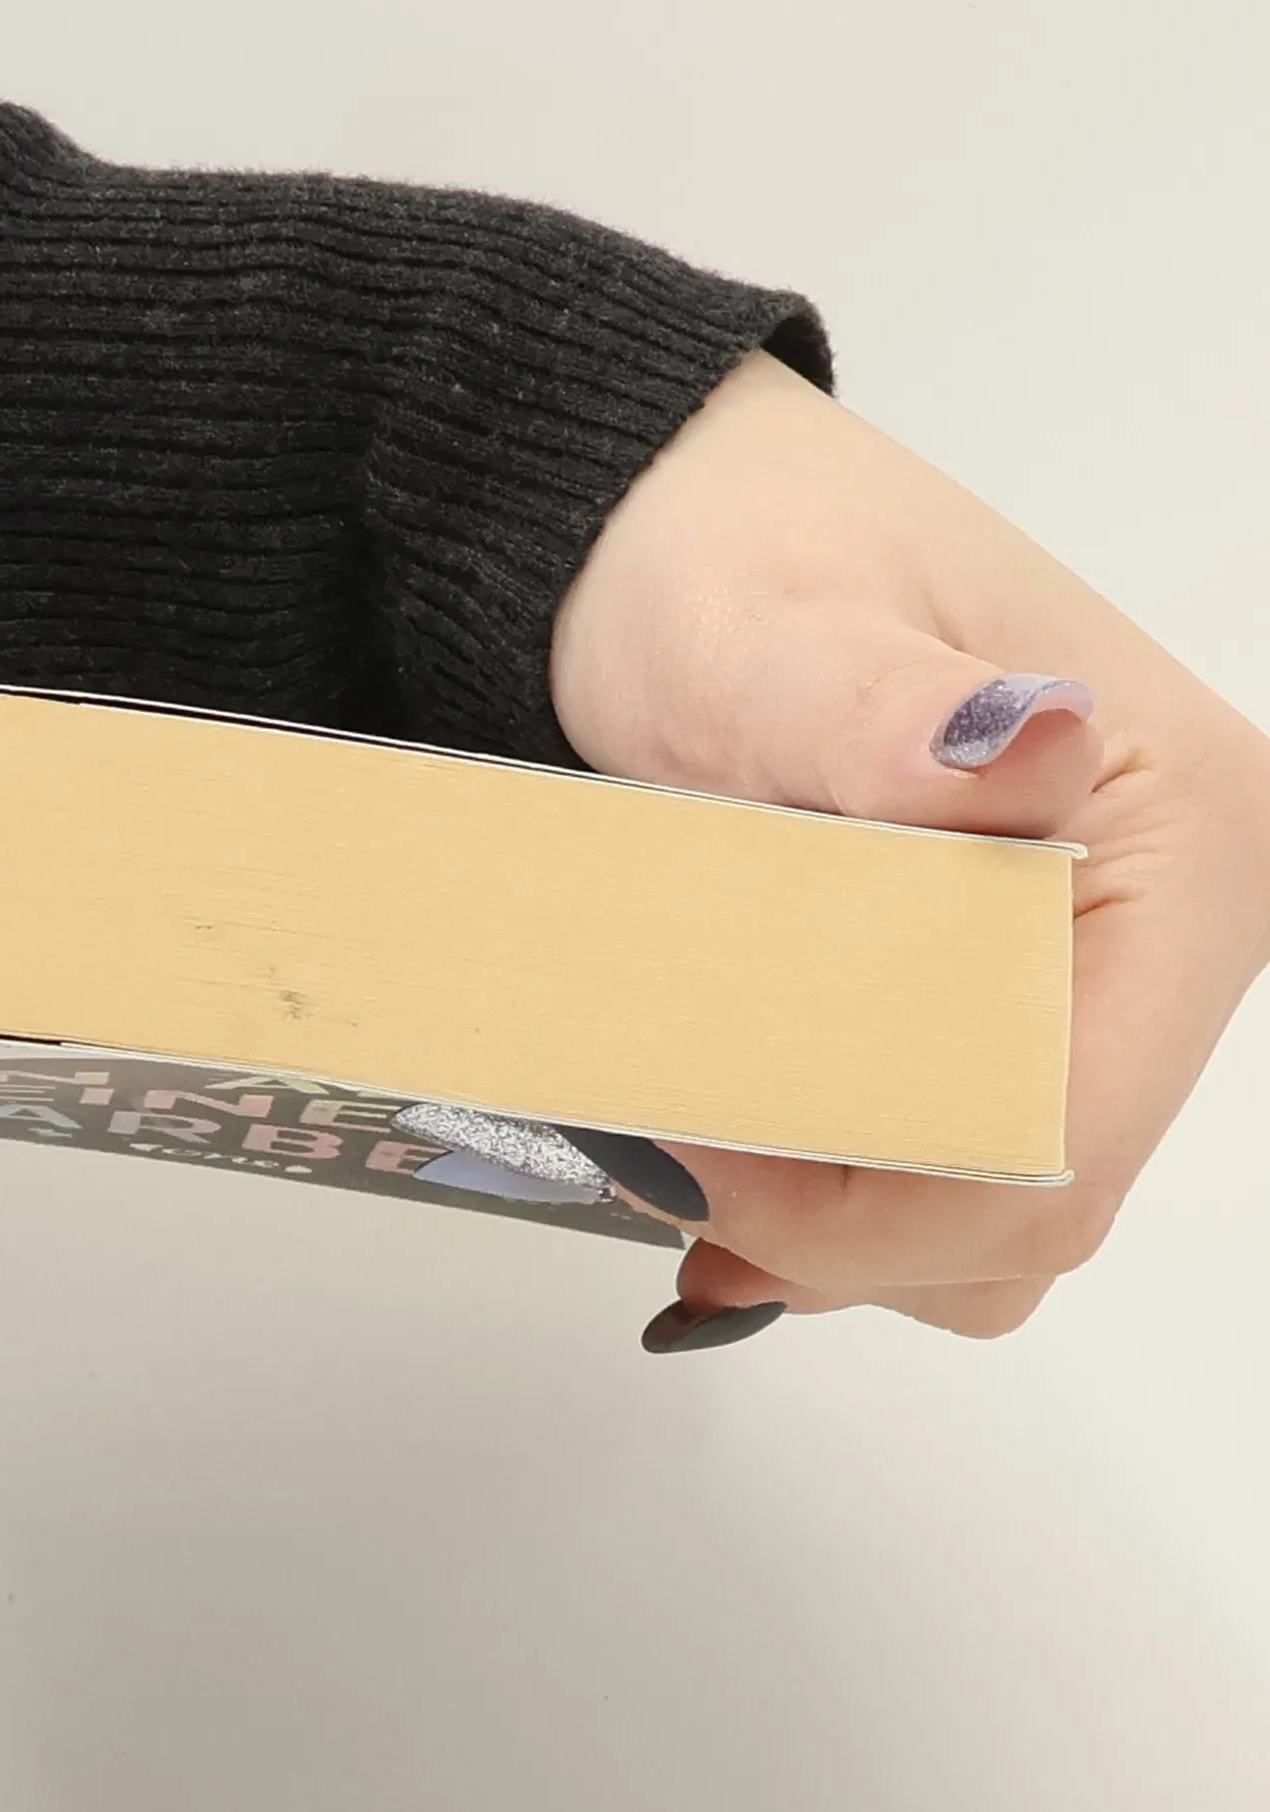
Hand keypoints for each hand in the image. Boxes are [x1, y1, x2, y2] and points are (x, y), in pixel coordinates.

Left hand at [550, 349, 1269, 1339]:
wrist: (669, 543)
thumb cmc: (727, 564)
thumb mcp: (769, 631)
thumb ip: (876, 714)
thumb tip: (1020, 740)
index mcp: (1182, 842)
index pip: (1063, 1130)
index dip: (874, 1193)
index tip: (697, 1154)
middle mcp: (1162, 932)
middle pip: (1033, 1201)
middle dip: (841, 1225)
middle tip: (668, 1162)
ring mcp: (1086, 983)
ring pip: (989, 1222)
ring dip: (833, 1229)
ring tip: (686, 1161)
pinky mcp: (998, 1010)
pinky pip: (945, 1180)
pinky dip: (833, 1205)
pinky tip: (724, 1181)